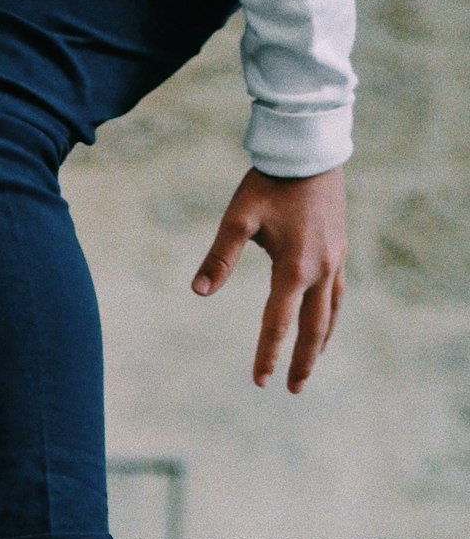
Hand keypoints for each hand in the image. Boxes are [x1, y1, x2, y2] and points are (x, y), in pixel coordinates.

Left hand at [191, 166, 345, 392]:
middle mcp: (320, 270)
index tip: (260, 380)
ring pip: (331, 313)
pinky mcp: (340, 250)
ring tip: (311, 365)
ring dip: (320, 342)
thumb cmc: (269, 183)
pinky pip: (338, 292)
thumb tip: (197, 292)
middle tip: (293, 389)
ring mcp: (335, 260)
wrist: (309, 148)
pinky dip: (331, 315)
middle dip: (302, 362)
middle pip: (312, 329)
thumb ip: (219, 258)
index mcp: (294, 268)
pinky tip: (324, 323)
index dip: (268, 355)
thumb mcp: (238, 218)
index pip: (277, 324)